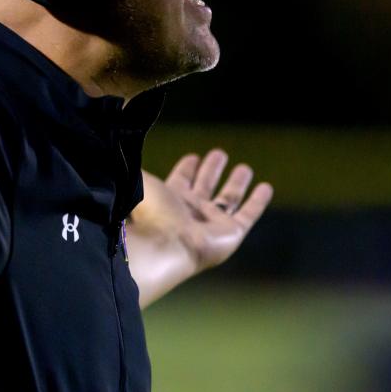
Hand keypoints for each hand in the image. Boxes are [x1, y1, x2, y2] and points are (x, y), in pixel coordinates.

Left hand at [134, 149, 272, 272]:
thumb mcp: (140, 181)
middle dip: (210, 171)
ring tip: (244, 168)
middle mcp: (190, 211)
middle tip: (218, 154)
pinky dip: (257, 202)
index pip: (180, 181)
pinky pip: (248, 214)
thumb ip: (135, 165)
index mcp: (168, 200)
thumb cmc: (150, 213)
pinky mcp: (230, 233)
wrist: (165, 244)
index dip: (186, 169)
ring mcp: (211, 223)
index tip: (192, 157)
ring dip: (235, 184)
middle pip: (203, 188)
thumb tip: (124, 147)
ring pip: (227, 199)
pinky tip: (266, 187)